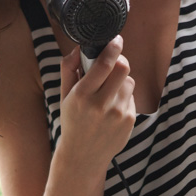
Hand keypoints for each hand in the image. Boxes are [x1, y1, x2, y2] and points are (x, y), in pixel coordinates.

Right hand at [56, 36, 135, 168]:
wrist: (83, 156)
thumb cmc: (72, 121)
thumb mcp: (64, 96)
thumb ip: (68, 69)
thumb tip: (78, 48)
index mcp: (82, 95)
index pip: (105, 64)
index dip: (113, 47)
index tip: (116, 39)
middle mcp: (101, 105)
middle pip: (123, 68)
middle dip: (119, 61)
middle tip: (112, 63)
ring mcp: (117, 114)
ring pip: (128, 81)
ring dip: (120, 80)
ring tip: (108, 91)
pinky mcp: (129, 121)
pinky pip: (131, 96)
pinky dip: (123, 96)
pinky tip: (112, 107)